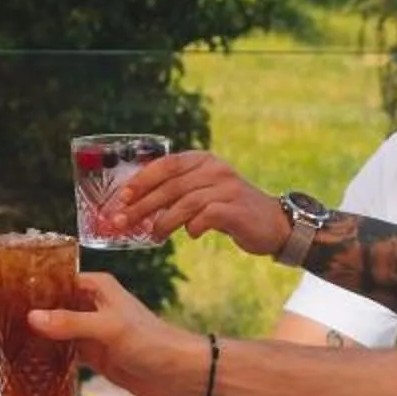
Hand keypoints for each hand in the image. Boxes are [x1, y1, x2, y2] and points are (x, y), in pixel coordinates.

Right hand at [23, 273, 202, 395]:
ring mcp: (90, 330)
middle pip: (52, 304)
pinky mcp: (93, 353)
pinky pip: (64, 351)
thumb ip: (70, 322)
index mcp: (96, 286)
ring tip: (6, 340)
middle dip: (29, 311)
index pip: (57, 278)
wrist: (177, 373)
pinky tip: (28, 360)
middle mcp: (91, 304)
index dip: (32, 284)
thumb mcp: (108, 327)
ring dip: (38, 335)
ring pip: (56, 329)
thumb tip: (31, 317)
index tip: (4, 291)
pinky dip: (49, 354)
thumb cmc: (150, 341)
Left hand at [111, 150, 287, 256]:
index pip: (166, 164)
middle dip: (142, 205)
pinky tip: (190, 234)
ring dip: (163, 221)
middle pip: (170, 186)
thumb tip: (135, 205)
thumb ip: (177, 192)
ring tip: (154, 235)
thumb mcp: (204, 192)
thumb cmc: (230, 210)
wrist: (274, 224)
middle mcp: (215, 169)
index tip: (122, 197)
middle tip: (122, 222)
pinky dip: (192, 227)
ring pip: (184, 202)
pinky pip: (204, 217)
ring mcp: (227, 187)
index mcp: (203, 160)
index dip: (142, 180)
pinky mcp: (235, 208)